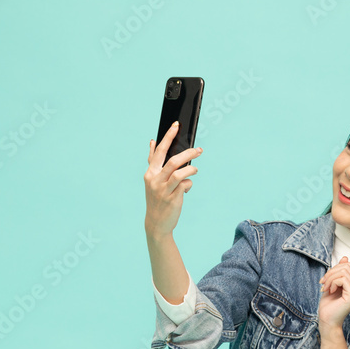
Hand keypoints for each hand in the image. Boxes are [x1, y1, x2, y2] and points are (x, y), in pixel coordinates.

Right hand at [144, 121, 202, 238]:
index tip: (176, 125)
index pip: (159, 151)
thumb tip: (152, 141)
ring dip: (191, 169)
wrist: (156, 223)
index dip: (168, 137)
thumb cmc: (157, 198)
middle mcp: (155, 180)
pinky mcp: (173, 199)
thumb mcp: (152, 180)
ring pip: (180, 172)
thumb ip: (153, 161)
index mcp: (150, 173)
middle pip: (173, 160)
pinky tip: (187, 187)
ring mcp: (163, 190)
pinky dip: (189, 183)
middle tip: (199, 150)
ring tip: (195, 169)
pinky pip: (185, 185)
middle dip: (188, 153)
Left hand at [318, 256, 349, 328]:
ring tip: (325, 288)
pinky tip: (329, 291)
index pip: (349, 266)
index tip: (325, 279)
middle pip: (347, 267)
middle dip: (331, 272)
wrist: (327, 321)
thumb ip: (339, 272)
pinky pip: (343, 279)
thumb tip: (345, 257)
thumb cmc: (329, 305)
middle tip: (323, 283)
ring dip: (330, 278)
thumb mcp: (332, 284)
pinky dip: (332, 282)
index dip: (335, 268)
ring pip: (344, 272)